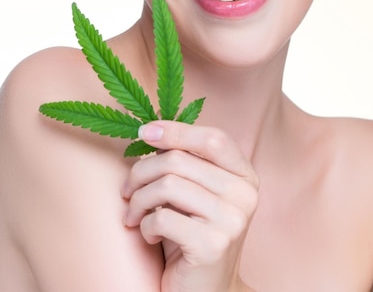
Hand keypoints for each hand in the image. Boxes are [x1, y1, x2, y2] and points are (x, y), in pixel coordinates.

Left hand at [121, 121, 258, 291]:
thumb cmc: (190, 236)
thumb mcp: (193, 193)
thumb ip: (185, 163)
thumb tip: (151, 129)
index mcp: (245, 176)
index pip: (213, 138)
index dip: (176, 130)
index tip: (144, 131)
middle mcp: (245, 194)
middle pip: (180, 160)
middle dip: (141, 172)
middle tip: (126, 190)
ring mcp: (233, 220)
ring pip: (167, 185)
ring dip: (138, 199)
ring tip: (133, 215)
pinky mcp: (214, 244)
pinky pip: (162, 217)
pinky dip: (145, 225)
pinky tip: (148, 235)